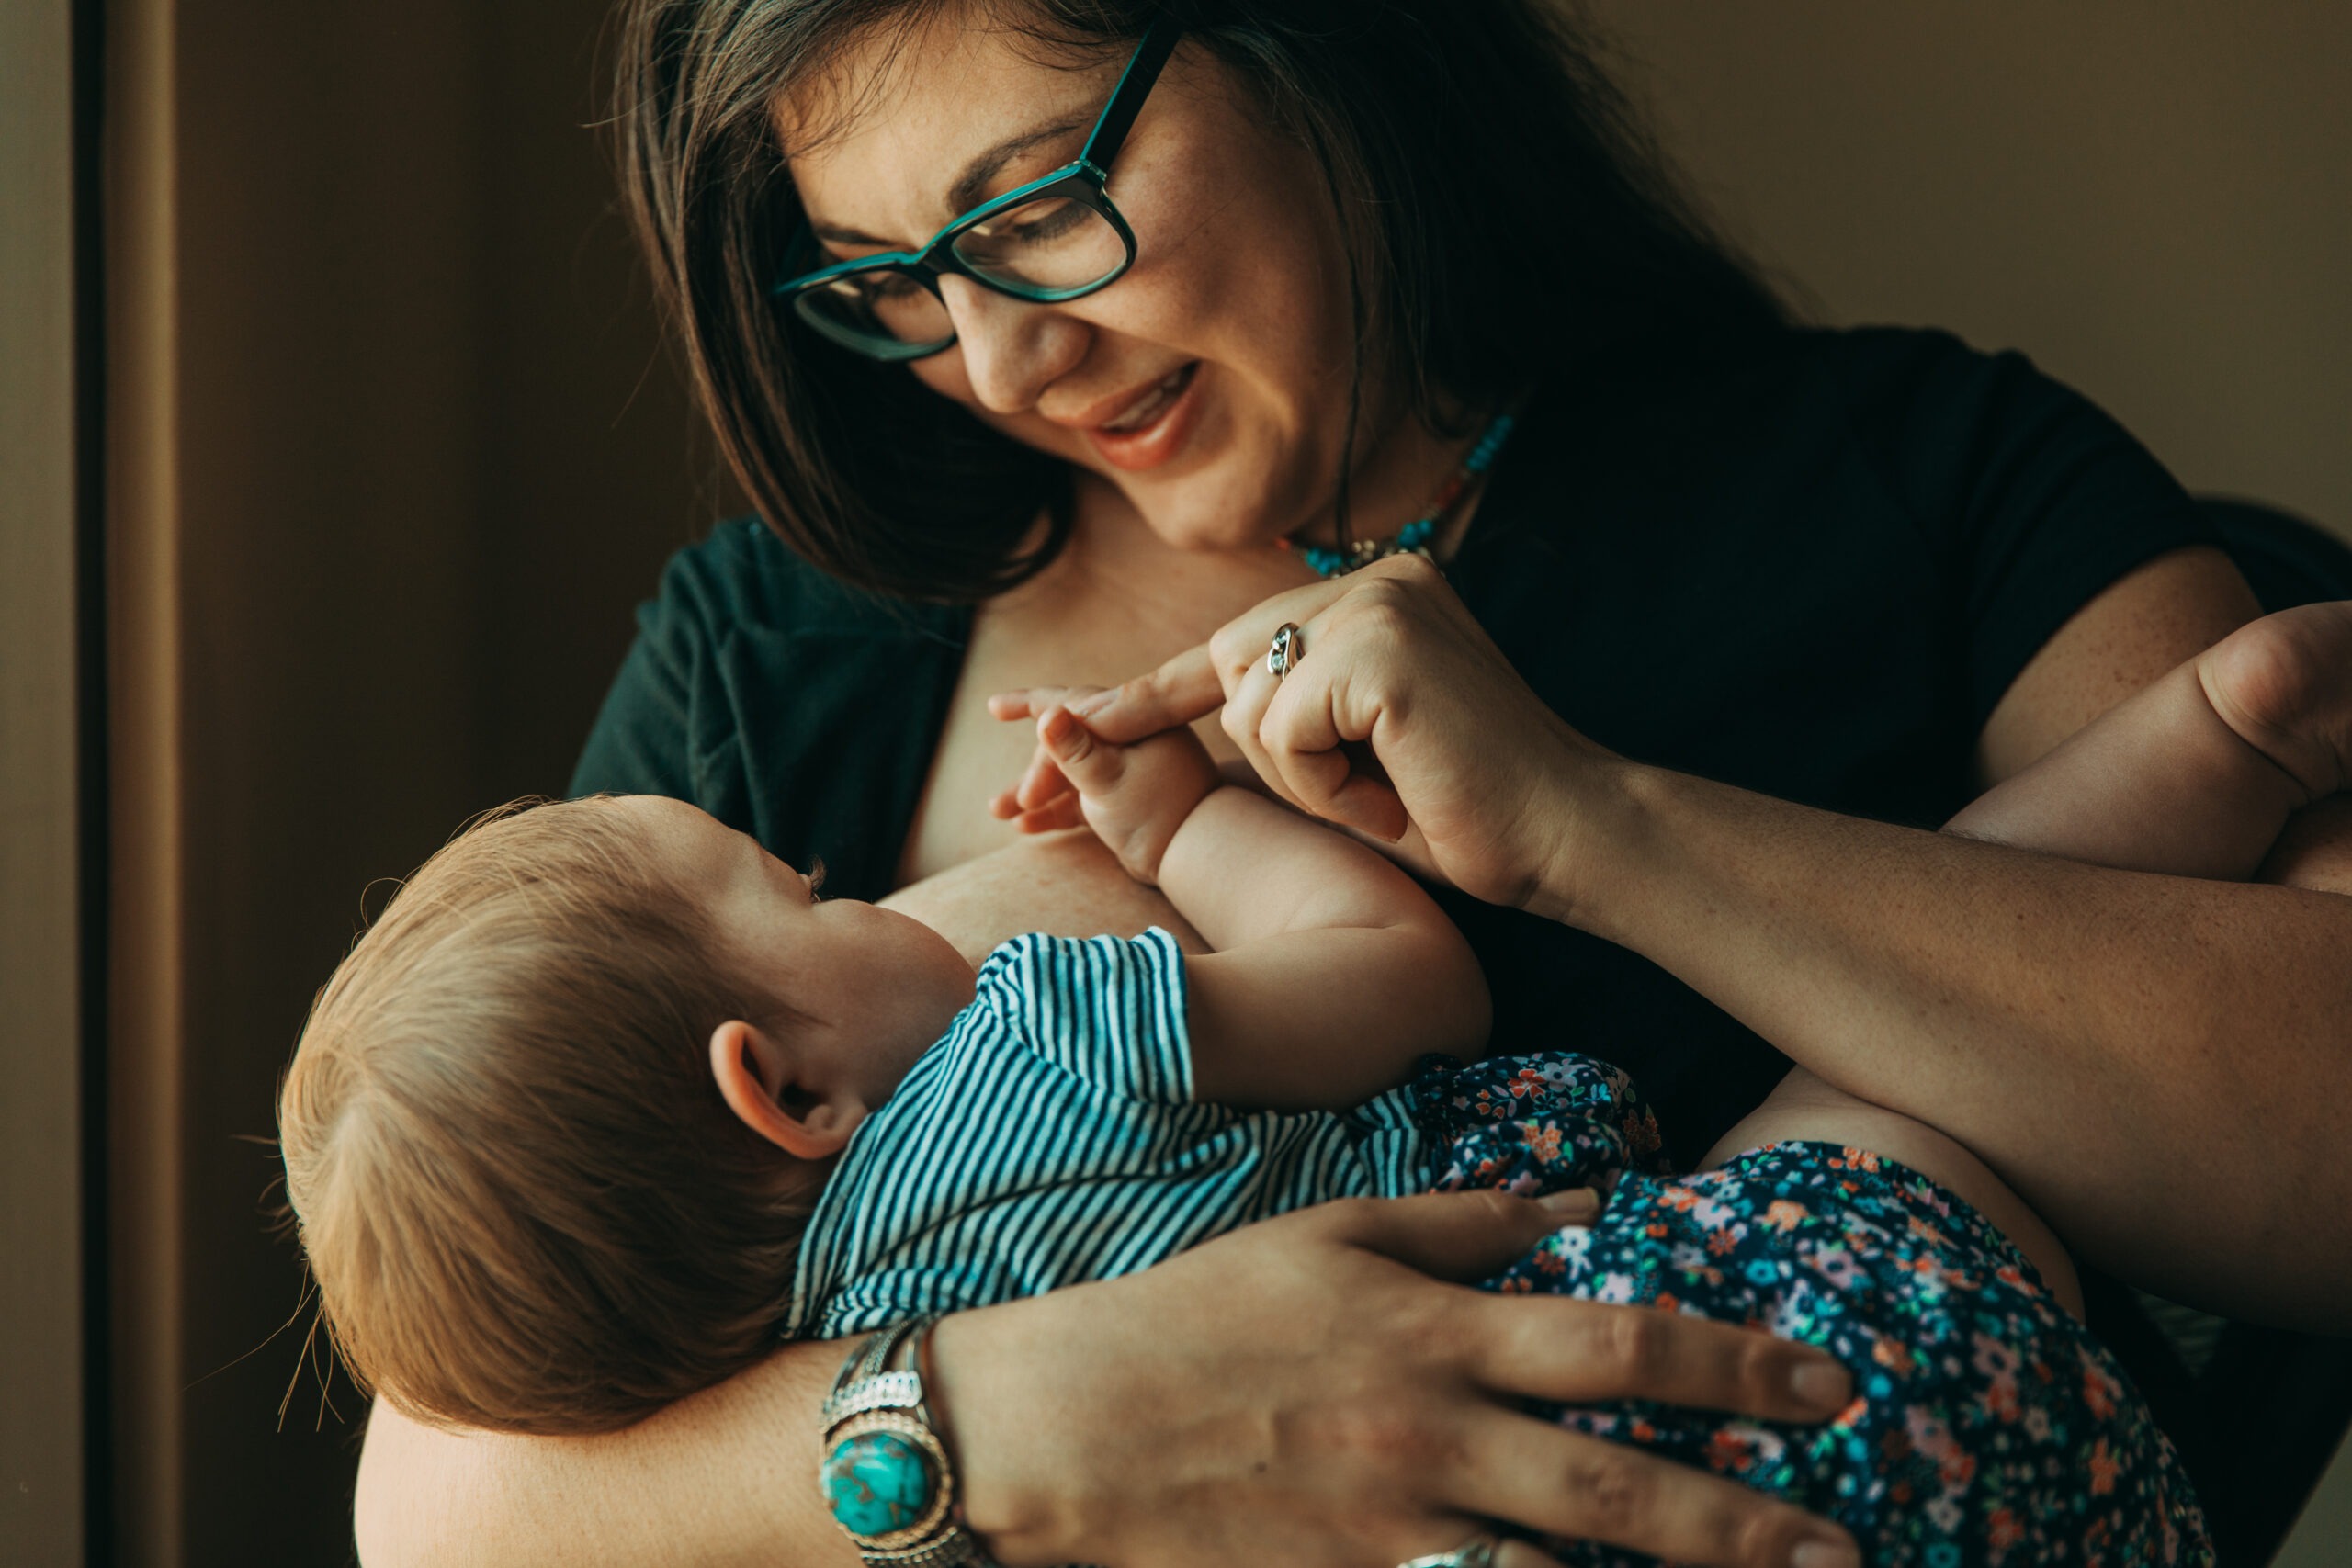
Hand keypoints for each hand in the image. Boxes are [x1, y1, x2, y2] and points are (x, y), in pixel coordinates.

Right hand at [934, 1189, 1859, 1567]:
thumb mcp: (1324, 1234)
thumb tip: (1577, 1203)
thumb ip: (1458, 1220)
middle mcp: (1427, 1437)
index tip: (1828, 1387)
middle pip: (1619, 1490)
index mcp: (1428, 1332)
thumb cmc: (1189, 1316)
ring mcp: (1388, 1535)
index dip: (1735, 1368)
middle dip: (1746, 1525)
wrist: (1053, 1432)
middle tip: (1843, 1547)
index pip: (1616, 1348)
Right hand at [988, 686, 1222, 883]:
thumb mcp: (1110, 779)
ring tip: (999, 811)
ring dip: (1034, 794)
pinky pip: (1080, 801)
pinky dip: (1054, 811)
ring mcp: (1125, 774)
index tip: (992, 707)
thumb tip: (1046, 715)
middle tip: (1013, 802)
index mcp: (1130, 723)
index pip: (1071, 704)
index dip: (1027, 704)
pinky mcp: (1123, 805)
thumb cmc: (1158, 814)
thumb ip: (1075, 750)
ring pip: (1068, 777)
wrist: (1199, 860)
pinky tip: (1025, 827)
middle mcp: (1128, 743)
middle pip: (1064, 747)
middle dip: (1031, 772)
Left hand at [1067, 556, 1616, 916]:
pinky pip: (1282, 731)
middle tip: (1355, 796)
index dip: (1123, 699)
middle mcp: (1367, 580)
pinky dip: (1328, 783)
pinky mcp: (1377, 646)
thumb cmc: (1466, 818)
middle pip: (1224, 676)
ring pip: (1249, 709)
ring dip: (1308, 781)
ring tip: (1394, 790)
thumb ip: (1284, 720)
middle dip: (1237, 756)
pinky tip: (1399, 783)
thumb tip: (1191, 712)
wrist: (1568, 838)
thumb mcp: (1351, 762)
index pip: (1223, 651)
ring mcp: (1373, 604)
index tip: (1019, 718)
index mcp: (1364, 598)